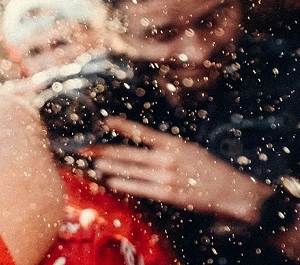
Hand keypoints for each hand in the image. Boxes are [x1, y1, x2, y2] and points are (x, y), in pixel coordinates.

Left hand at [84, 117, 270, 222]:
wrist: (230, 190)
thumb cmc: (207, 168)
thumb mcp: (188, 148)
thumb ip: (164, 146)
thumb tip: (139, 141)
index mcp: (173, 144)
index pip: (142, 132)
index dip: (122, 126)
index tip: (105, 121)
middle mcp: (167, 158)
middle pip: (128, 153)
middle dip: (104, 151)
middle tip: (85, 150)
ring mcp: (167, 177)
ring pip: (130, 171)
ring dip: (110, 168)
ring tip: (94, 165)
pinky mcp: (168, 194)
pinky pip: (140, 188)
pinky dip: (123, 184)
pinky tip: (110, 182)